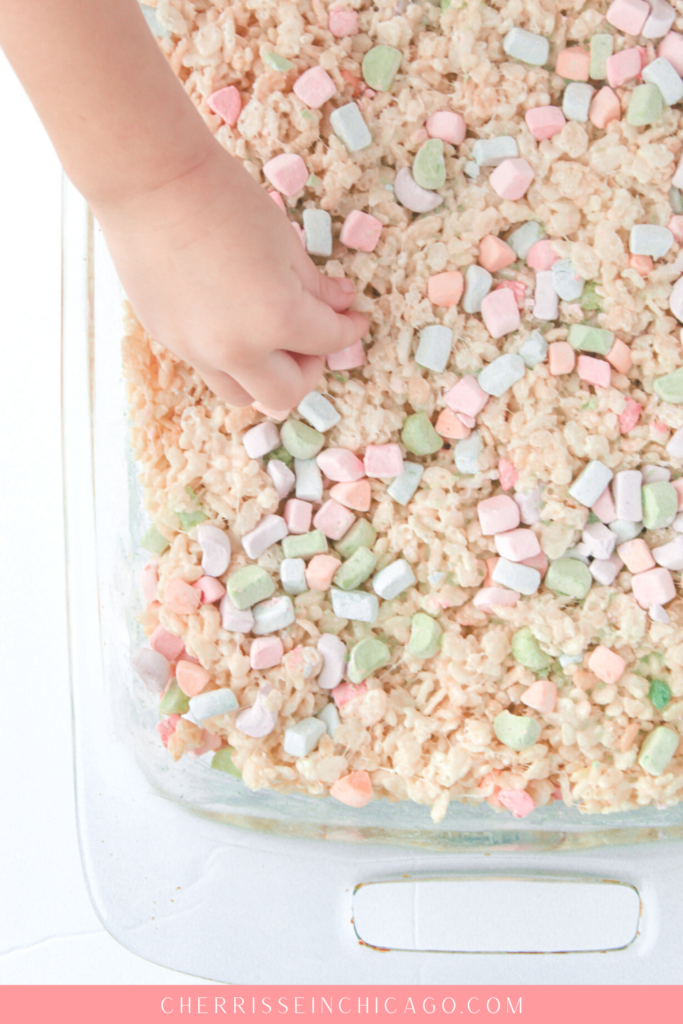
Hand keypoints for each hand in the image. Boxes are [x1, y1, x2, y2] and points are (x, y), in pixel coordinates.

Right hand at [93, 147, 367, 406]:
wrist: (149, 181)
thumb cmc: (224, 199)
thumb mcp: (284, 241)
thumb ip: (315, 285)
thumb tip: (340, 304)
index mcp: (277, 320)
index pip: (328, 342)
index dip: (349, 330)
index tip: (354, 320)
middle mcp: (237, 350)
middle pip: (286, 394)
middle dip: (309, 369)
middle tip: (312, 340)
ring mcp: (197, 351)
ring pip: (242, 394)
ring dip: (264, 376)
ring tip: (269, 340)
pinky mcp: (167, 340)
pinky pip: (208, 367)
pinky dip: (229, 356)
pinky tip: (231, 319)